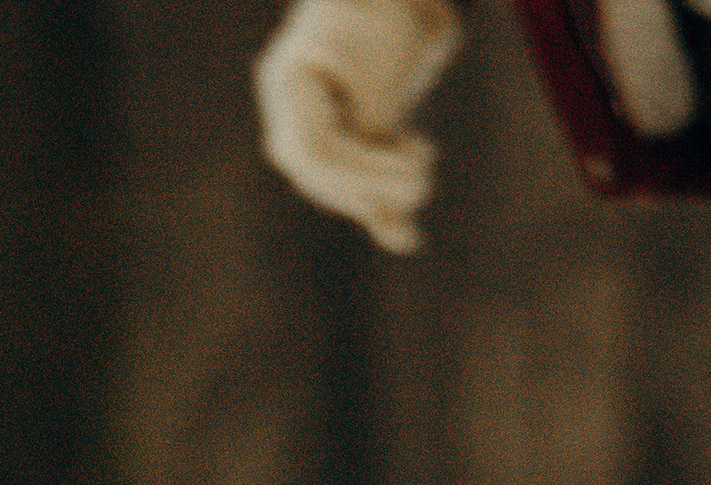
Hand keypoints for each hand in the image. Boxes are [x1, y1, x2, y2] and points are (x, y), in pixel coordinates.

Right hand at [255, 0, 460, 254]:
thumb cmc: (376, 18)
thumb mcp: (379, 71)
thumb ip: (376, 135)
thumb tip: (393, 227)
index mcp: (286, 85)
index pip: (314, 152)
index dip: (363, 175)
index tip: (415, 171)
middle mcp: (286, 115)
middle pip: (321, 178)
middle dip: (376, 187)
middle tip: (424, 180)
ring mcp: (305, 133)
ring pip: (338, 187)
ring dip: (384, 189)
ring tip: (422, 164)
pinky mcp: (334, 145)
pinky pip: (350, 186)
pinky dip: (381, 209)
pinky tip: (406, 237)